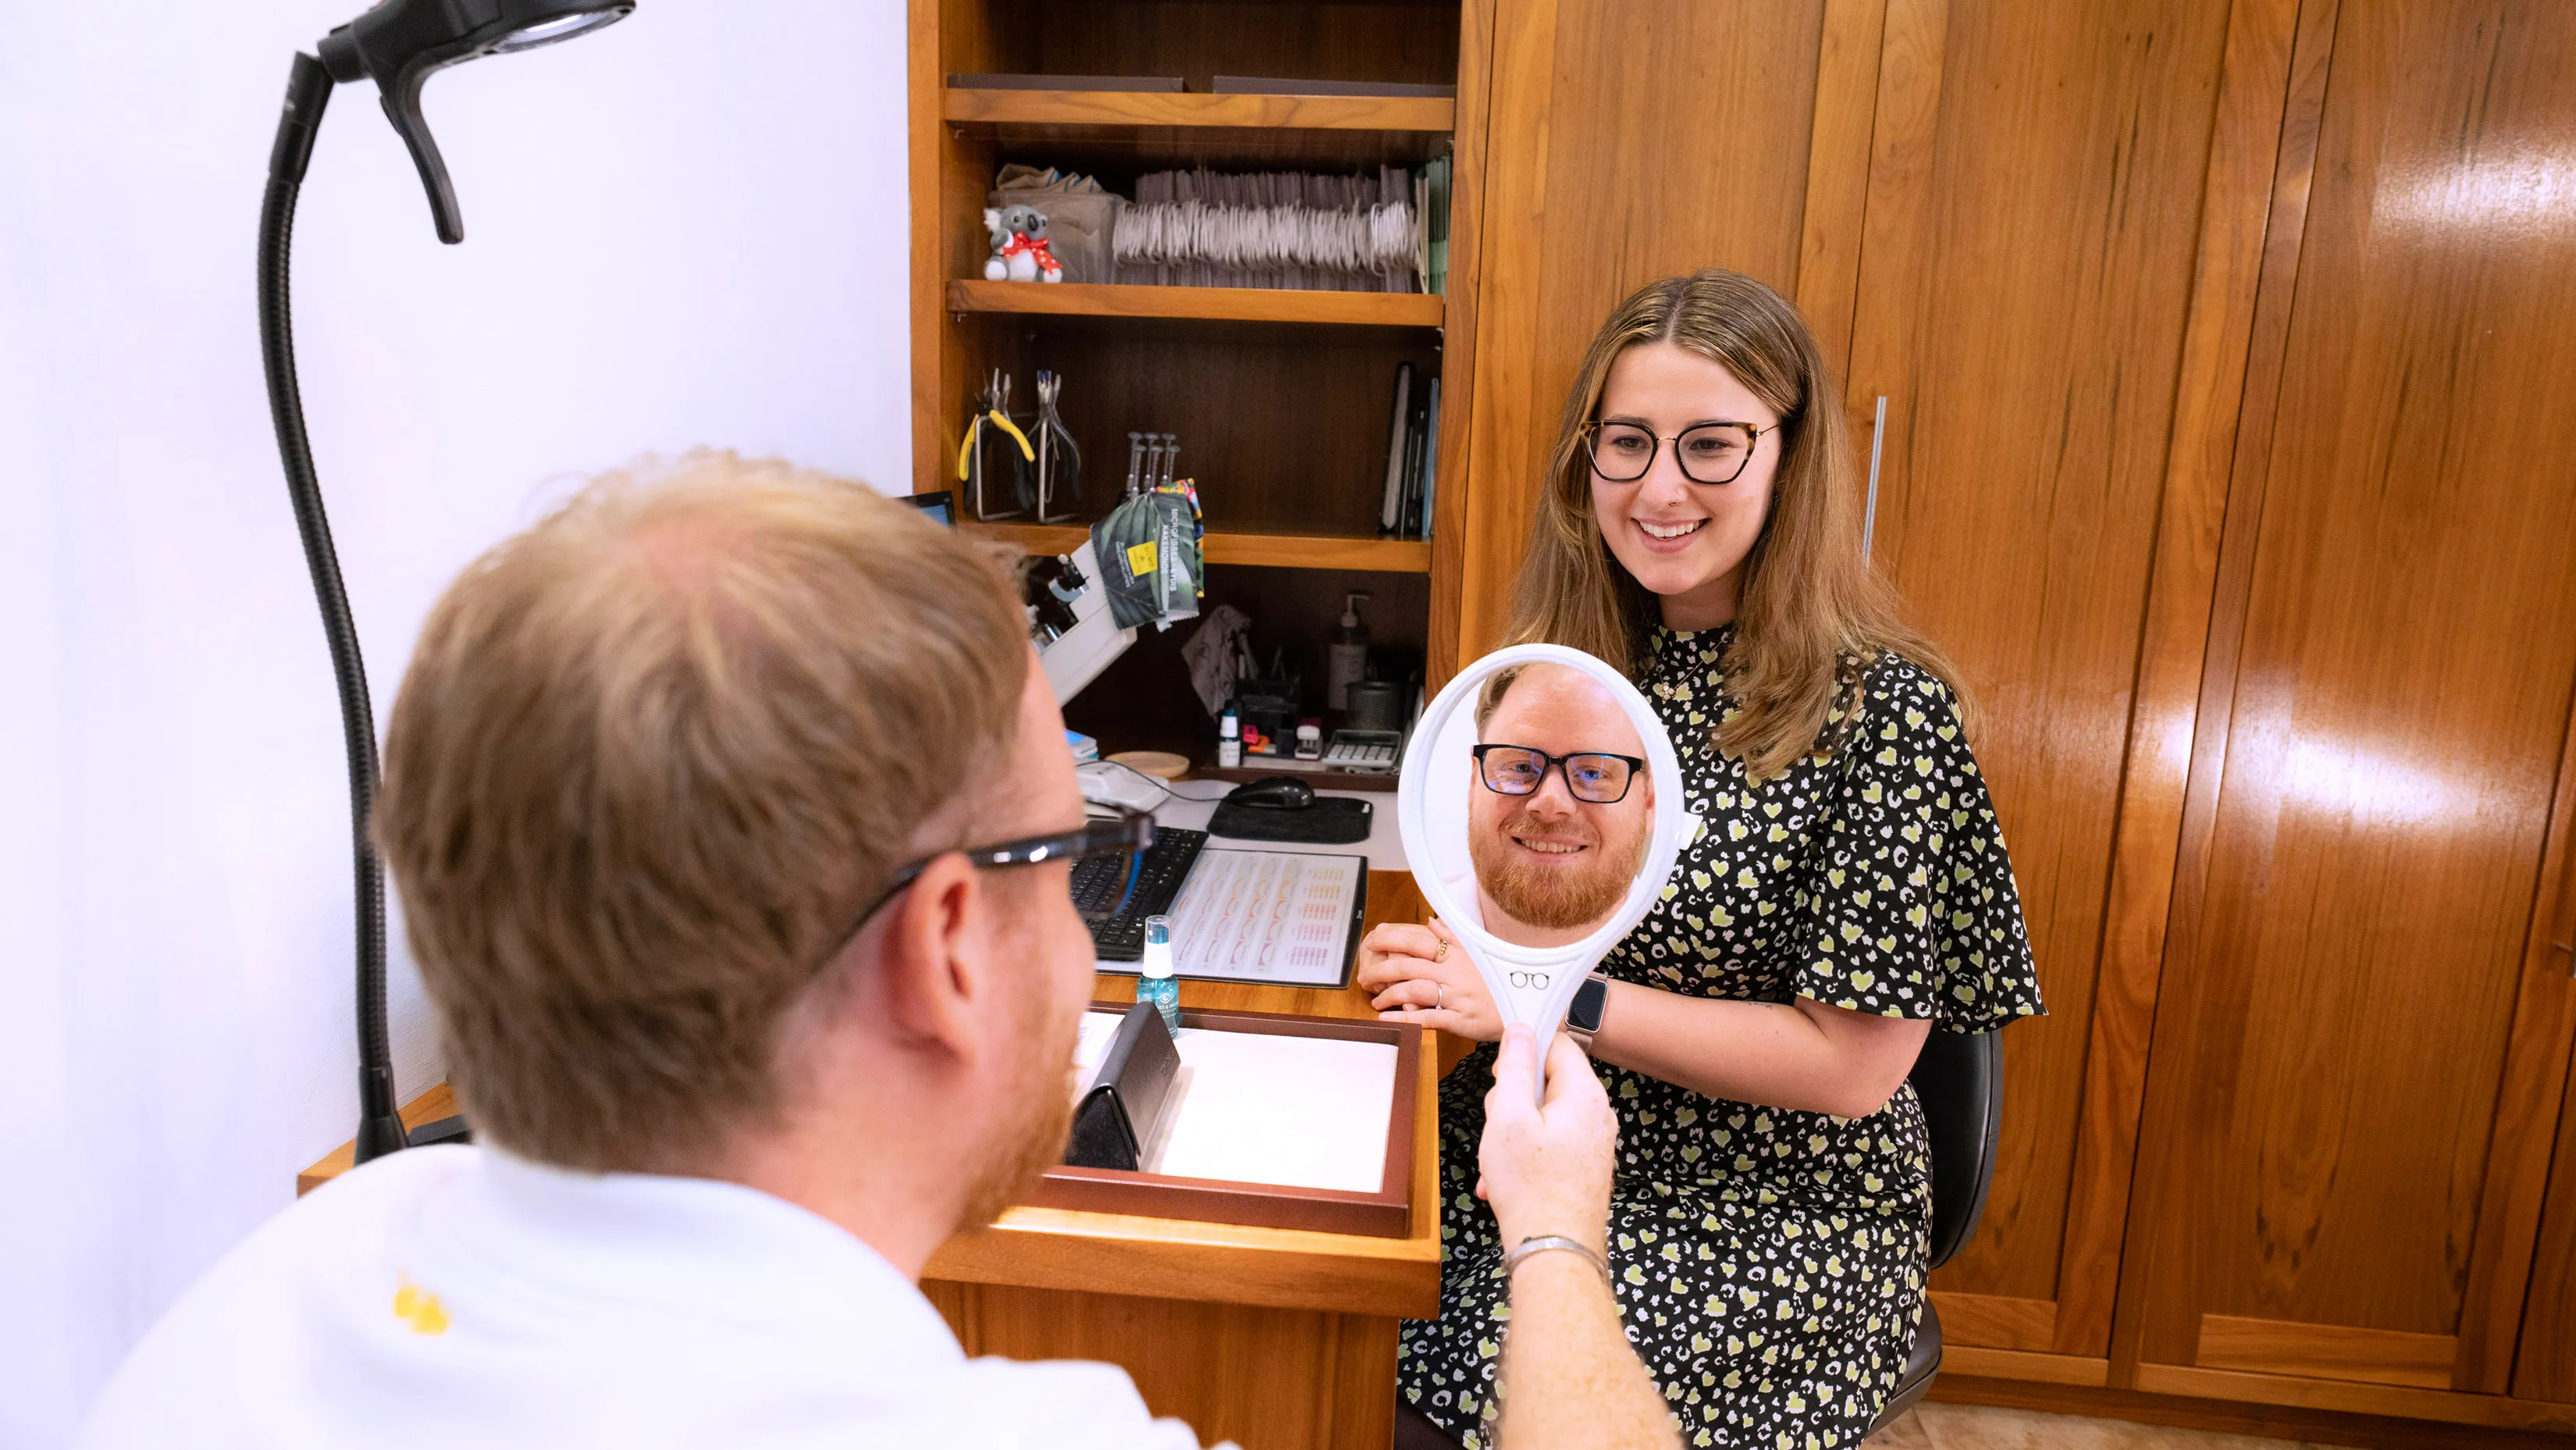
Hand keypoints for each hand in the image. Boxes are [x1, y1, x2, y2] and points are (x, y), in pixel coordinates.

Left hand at [1354, 917, 1502, 1041]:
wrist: (1523, 1010)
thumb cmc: (1497, 982)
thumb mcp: (1478, 954)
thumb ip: (1452, 936)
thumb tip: (1430, 920)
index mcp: (1457, 954)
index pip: (1416, 941)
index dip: (1390, 940)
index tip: (1371, 943)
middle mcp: (1454, 972)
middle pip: (1408, 965)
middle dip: (1380, 970)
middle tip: (1364, 977)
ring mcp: (1456, 996)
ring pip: (1414, 989)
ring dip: (1389, 995)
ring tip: (1376, 1001)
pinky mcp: (1459, 1019)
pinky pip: (1426, 1017)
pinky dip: (1404, 1018)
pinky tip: (1387, 1019)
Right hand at [1474, 1025, 1616, 1254]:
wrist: (1554, 1249)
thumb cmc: (1530, 1184)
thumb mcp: (1509, 1116)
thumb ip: (1515, 1067)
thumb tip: (1521, 1030)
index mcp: (1584, 1094)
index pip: (1558, 1045)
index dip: (1524, 1050)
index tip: (1500, 1070)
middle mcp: (1597, 1114)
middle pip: (1549, 1082)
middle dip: (1514, 1100)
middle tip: (1497, 1125)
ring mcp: (1594, 1143)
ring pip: (1545, 1117)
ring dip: (1514, 1133)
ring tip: (1497, 1162)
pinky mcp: (1586, 1167)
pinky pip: (1550, 1145)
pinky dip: (1526, 1156)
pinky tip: (1502, 1182)